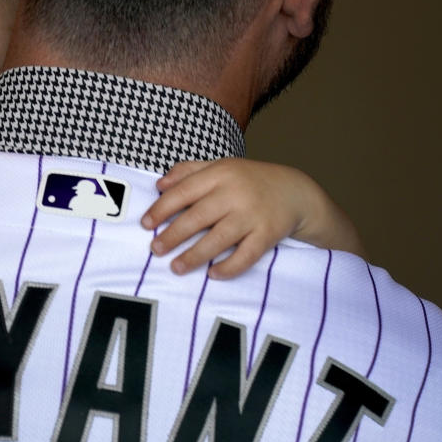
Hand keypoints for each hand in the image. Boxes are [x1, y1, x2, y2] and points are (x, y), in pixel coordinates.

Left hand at [141, 159, 365, 279]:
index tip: (146, 224)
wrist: (295, 191)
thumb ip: (189, 171)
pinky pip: (246, 255)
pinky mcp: (268, 234)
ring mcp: (252, 215)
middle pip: (198, 217)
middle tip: (155, 249)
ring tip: (176, 267)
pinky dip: (229, 267)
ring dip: (194, 255)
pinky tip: (213, 274)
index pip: (184, 191)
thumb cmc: (250, 181)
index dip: (162, 208)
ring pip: (219, 239)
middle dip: (173, 235)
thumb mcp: (221, 167)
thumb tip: (159, 184)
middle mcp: (235, 193)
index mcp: (221, 173)